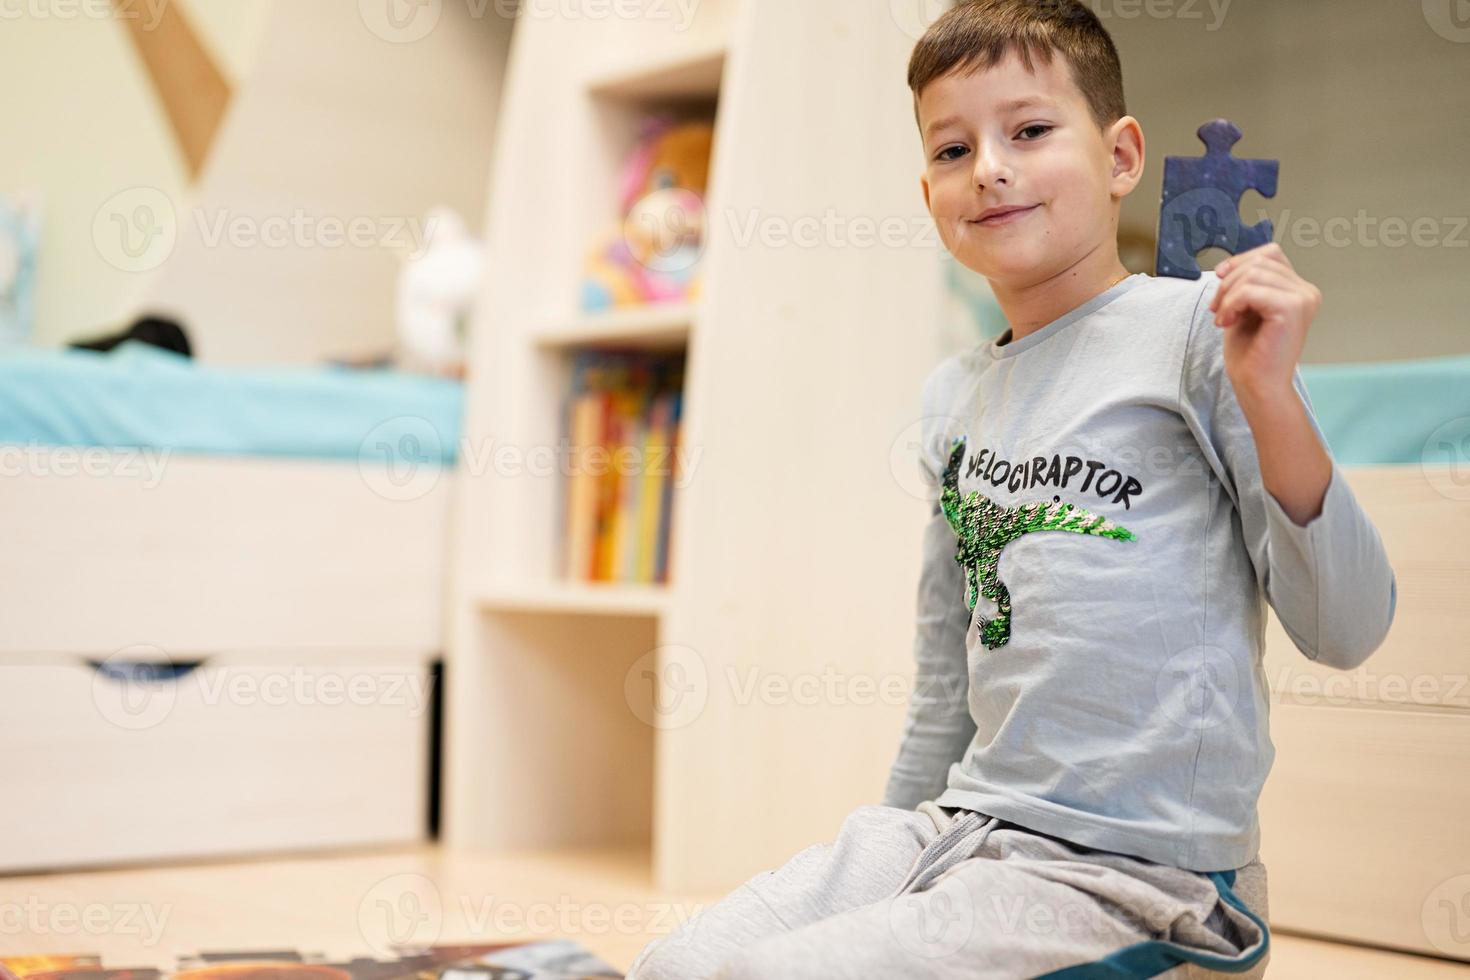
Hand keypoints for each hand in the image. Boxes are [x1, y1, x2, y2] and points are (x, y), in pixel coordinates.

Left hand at [1207, 242, 1320, 402]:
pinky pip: (1251, 290)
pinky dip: (1231, 304)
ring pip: (1253, 273)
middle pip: (1259, 261)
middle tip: (1217, 309)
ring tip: (1222, 318)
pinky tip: (1226, 323)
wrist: (1257, 386)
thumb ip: (1246, 283)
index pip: (1270, 253)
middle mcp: (1307, 292)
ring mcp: (1303, 299)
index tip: (1219, 279)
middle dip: (1229, 282)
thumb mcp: (1245, 308)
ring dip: (1227, 295)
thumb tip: (1230, 264)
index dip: (1240, 261)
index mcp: (1299, 290)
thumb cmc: (1250, 353)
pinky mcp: (1292, 309)